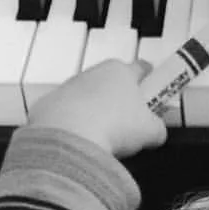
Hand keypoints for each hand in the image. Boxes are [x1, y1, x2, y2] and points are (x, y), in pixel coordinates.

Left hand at [25, 58, 167, 158]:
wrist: (70, 138)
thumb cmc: (115, 126)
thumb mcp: (151, 131)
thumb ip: (158, 128)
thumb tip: (156, 132)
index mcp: (122, 71)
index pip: (140, 68)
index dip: (150, 78)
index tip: (154, 86)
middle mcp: (94, 72)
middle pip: (113, 82)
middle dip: (121, 99)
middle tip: (130, 122)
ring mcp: (70, 87)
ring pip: (90, 97)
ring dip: (97, 112)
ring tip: (104, 138)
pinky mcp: (50, 104)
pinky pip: (69, 114)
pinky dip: (76, 125)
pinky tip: (82, 142)